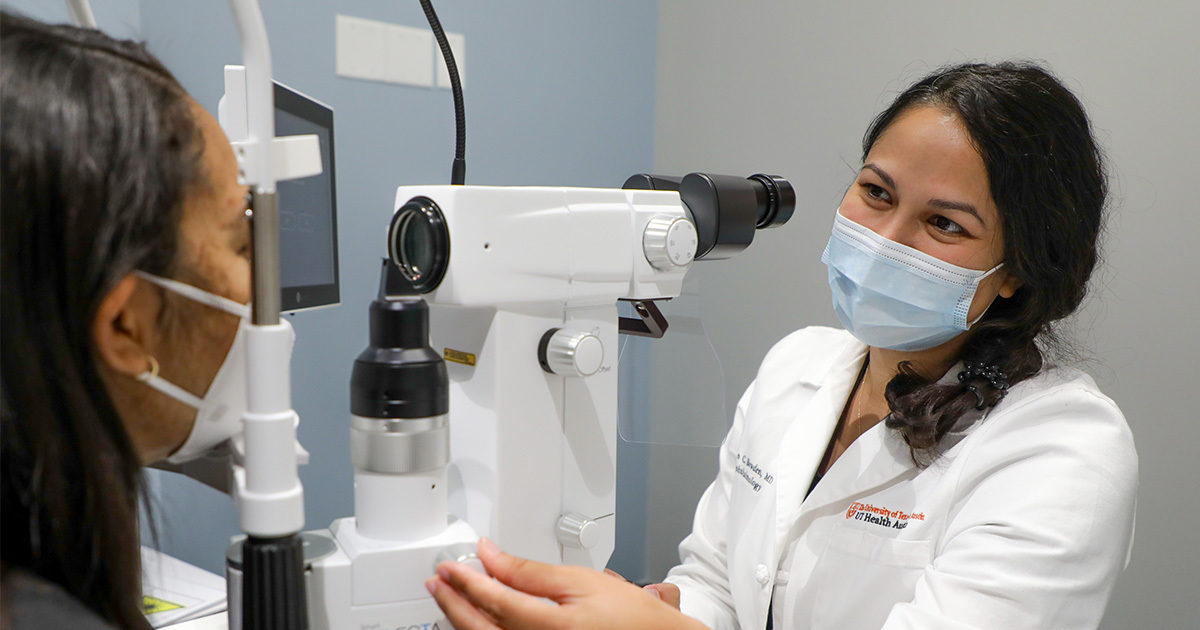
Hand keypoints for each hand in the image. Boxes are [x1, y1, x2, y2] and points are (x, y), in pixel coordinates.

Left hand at [427, 538, 705, 629]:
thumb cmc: (630, 617)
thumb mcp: (581, 581)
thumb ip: (530, 572)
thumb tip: (492, 556)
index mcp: (549, 628)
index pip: (493, 601)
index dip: (466, 580)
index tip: (450, 565)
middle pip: (479, 629)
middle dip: (453, 603)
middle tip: (439, 580)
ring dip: (461, 620)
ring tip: (449, 598)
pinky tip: (475, 622)